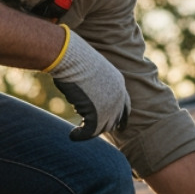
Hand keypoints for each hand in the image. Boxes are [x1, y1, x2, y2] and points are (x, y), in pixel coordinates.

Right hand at [44, 25, 129, 140]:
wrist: (69, 57)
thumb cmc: (72, 59)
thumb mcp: (88, 70)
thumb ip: (92, 84)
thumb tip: (85, 97)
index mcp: (119, 83)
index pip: (125, 107)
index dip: (121, 118)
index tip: (119, 127)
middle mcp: (118, 96)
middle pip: (113, 120)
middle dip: (102, 126)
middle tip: (87, 129)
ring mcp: (110, 106)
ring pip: (102, 127)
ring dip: (90, 131)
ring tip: (77, 132)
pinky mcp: (98, 114)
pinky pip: (90, 131)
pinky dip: (81, 136)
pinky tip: (72, 136)